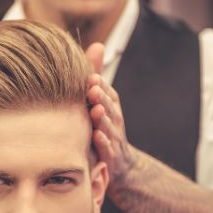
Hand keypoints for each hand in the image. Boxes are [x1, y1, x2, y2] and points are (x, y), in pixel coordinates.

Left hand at [85, 43, 134, 193]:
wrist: (121, 166)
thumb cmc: (106, 129)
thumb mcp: (102, 103)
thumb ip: (97, 79)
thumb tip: (97, 45)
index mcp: (112, 110)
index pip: (111, 95)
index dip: (103, 86)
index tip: (92, 77)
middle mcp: (115, 123)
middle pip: (111, 109)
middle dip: (103, 99)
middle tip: (93, 88)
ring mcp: (114, 141)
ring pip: (110, 129)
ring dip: (103, 119)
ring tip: (95, 110)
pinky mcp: (110, 158)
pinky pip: (107, 150)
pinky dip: (103, 143)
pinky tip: (96, 136)